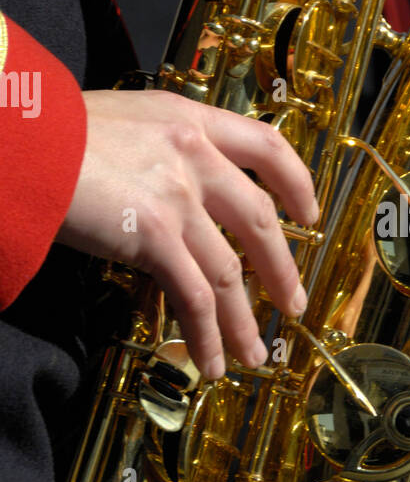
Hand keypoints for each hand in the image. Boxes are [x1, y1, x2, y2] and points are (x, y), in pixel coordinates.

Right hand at [56, 90, 317, 379]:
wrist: (18, 141)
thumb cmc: (49, 133)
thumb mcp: (121, 119)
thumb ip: (158, 147)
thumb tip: (167, 184)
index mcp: (189, 119)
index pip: (267, 145)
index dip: (297, 183)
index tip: (307, 213)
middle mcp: (194, 155)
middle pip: (259, 220)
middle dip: (281, 270)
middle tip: (292, 302)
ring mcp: (178, 196)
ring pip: (231, 271)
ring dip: (243, 320)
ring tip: (252, 353)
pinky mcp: (155, 235)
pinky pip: (196, 297)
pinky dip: (207, 335)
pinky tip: (210, 361)